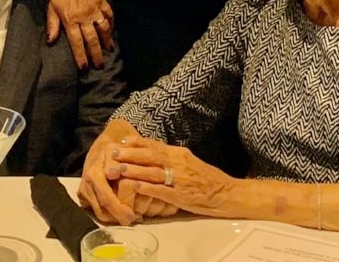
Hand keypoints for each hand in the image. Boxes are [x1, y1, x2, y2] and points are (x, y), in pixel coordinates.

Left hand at [47, 0, 113, 69]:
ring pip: (104, 29)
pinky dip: (112, 24)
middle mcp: (84, 17)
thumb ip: (52, 24)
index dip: (81, 56)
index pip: (77, 43)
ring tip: (109, 50)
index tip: (85, 67)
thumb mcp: (50, 6)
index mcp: (70, 19)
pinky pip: (109, 15)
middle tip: (99, 65)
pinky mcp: (101, 2)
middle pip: (92, 39)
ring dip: (107, 41)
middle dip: (96, 54)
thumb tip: (51, 41)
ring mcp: (95, 9)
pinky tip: (112, 31)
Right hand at [79, 120, 141, 224]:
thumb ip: (116, 162)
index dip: (119, 209)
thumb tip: (113, 174)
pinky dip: (108, 214)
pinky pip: (96, 209)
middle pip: (102, 209)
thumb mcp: (117, 151)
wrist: (100, 149)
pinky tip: (119, 212)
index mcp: (94, 174)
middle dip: (118, 217)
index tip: (133, 215)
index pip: (106, 198)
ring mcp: (84, 191)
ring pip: (99, 212)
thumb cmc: (113, 150)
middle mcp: (87, 184)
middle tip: (133, 220)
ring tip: (129, 217)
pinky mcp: (83, 196)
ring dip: (113, 218)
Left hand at [111, 137, 236, 217]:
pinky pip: (162, 191)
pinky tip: (136, 187)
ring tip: (118, 169)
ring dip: (134, 170)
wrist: (225, 192)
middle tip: (113, 153)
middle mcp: (178, 163)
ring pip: (153, 172)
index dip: (136, 143)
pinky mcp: (181, 196)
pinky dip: (149, 188)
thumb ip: (170, 157)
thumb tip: (151, 151)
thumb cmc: (205, 178)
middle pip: (150, 156)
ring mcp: (180, 180)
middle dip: (130, 154)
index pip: (154, 145)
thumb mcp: (188, 161)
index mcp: (179, 153)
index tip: (121, 141)